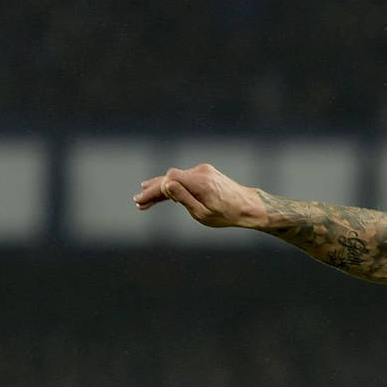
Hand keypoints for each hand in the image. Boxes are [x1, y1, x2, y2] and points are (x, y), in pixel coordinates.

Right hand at [133, 163, 266, 227]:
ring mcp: (203, 171)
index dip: (153, 190)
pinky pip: (185, 179)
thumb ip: (183, 198)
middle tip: (138, 201)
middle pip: (170, 178)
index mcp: (199, 182)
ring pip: (176, 178)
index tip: (140, 201)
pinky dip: (174, 186)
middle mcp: (200, 172)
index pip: (168, 180)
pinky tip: (163, 190)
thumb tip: (166, 184)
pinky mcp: (205, 173)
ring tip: (144, 195)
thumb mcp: (203, 214)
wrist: (248, 206)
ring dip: (162, 188)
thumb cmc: (226, 215)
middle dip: (154, 190)